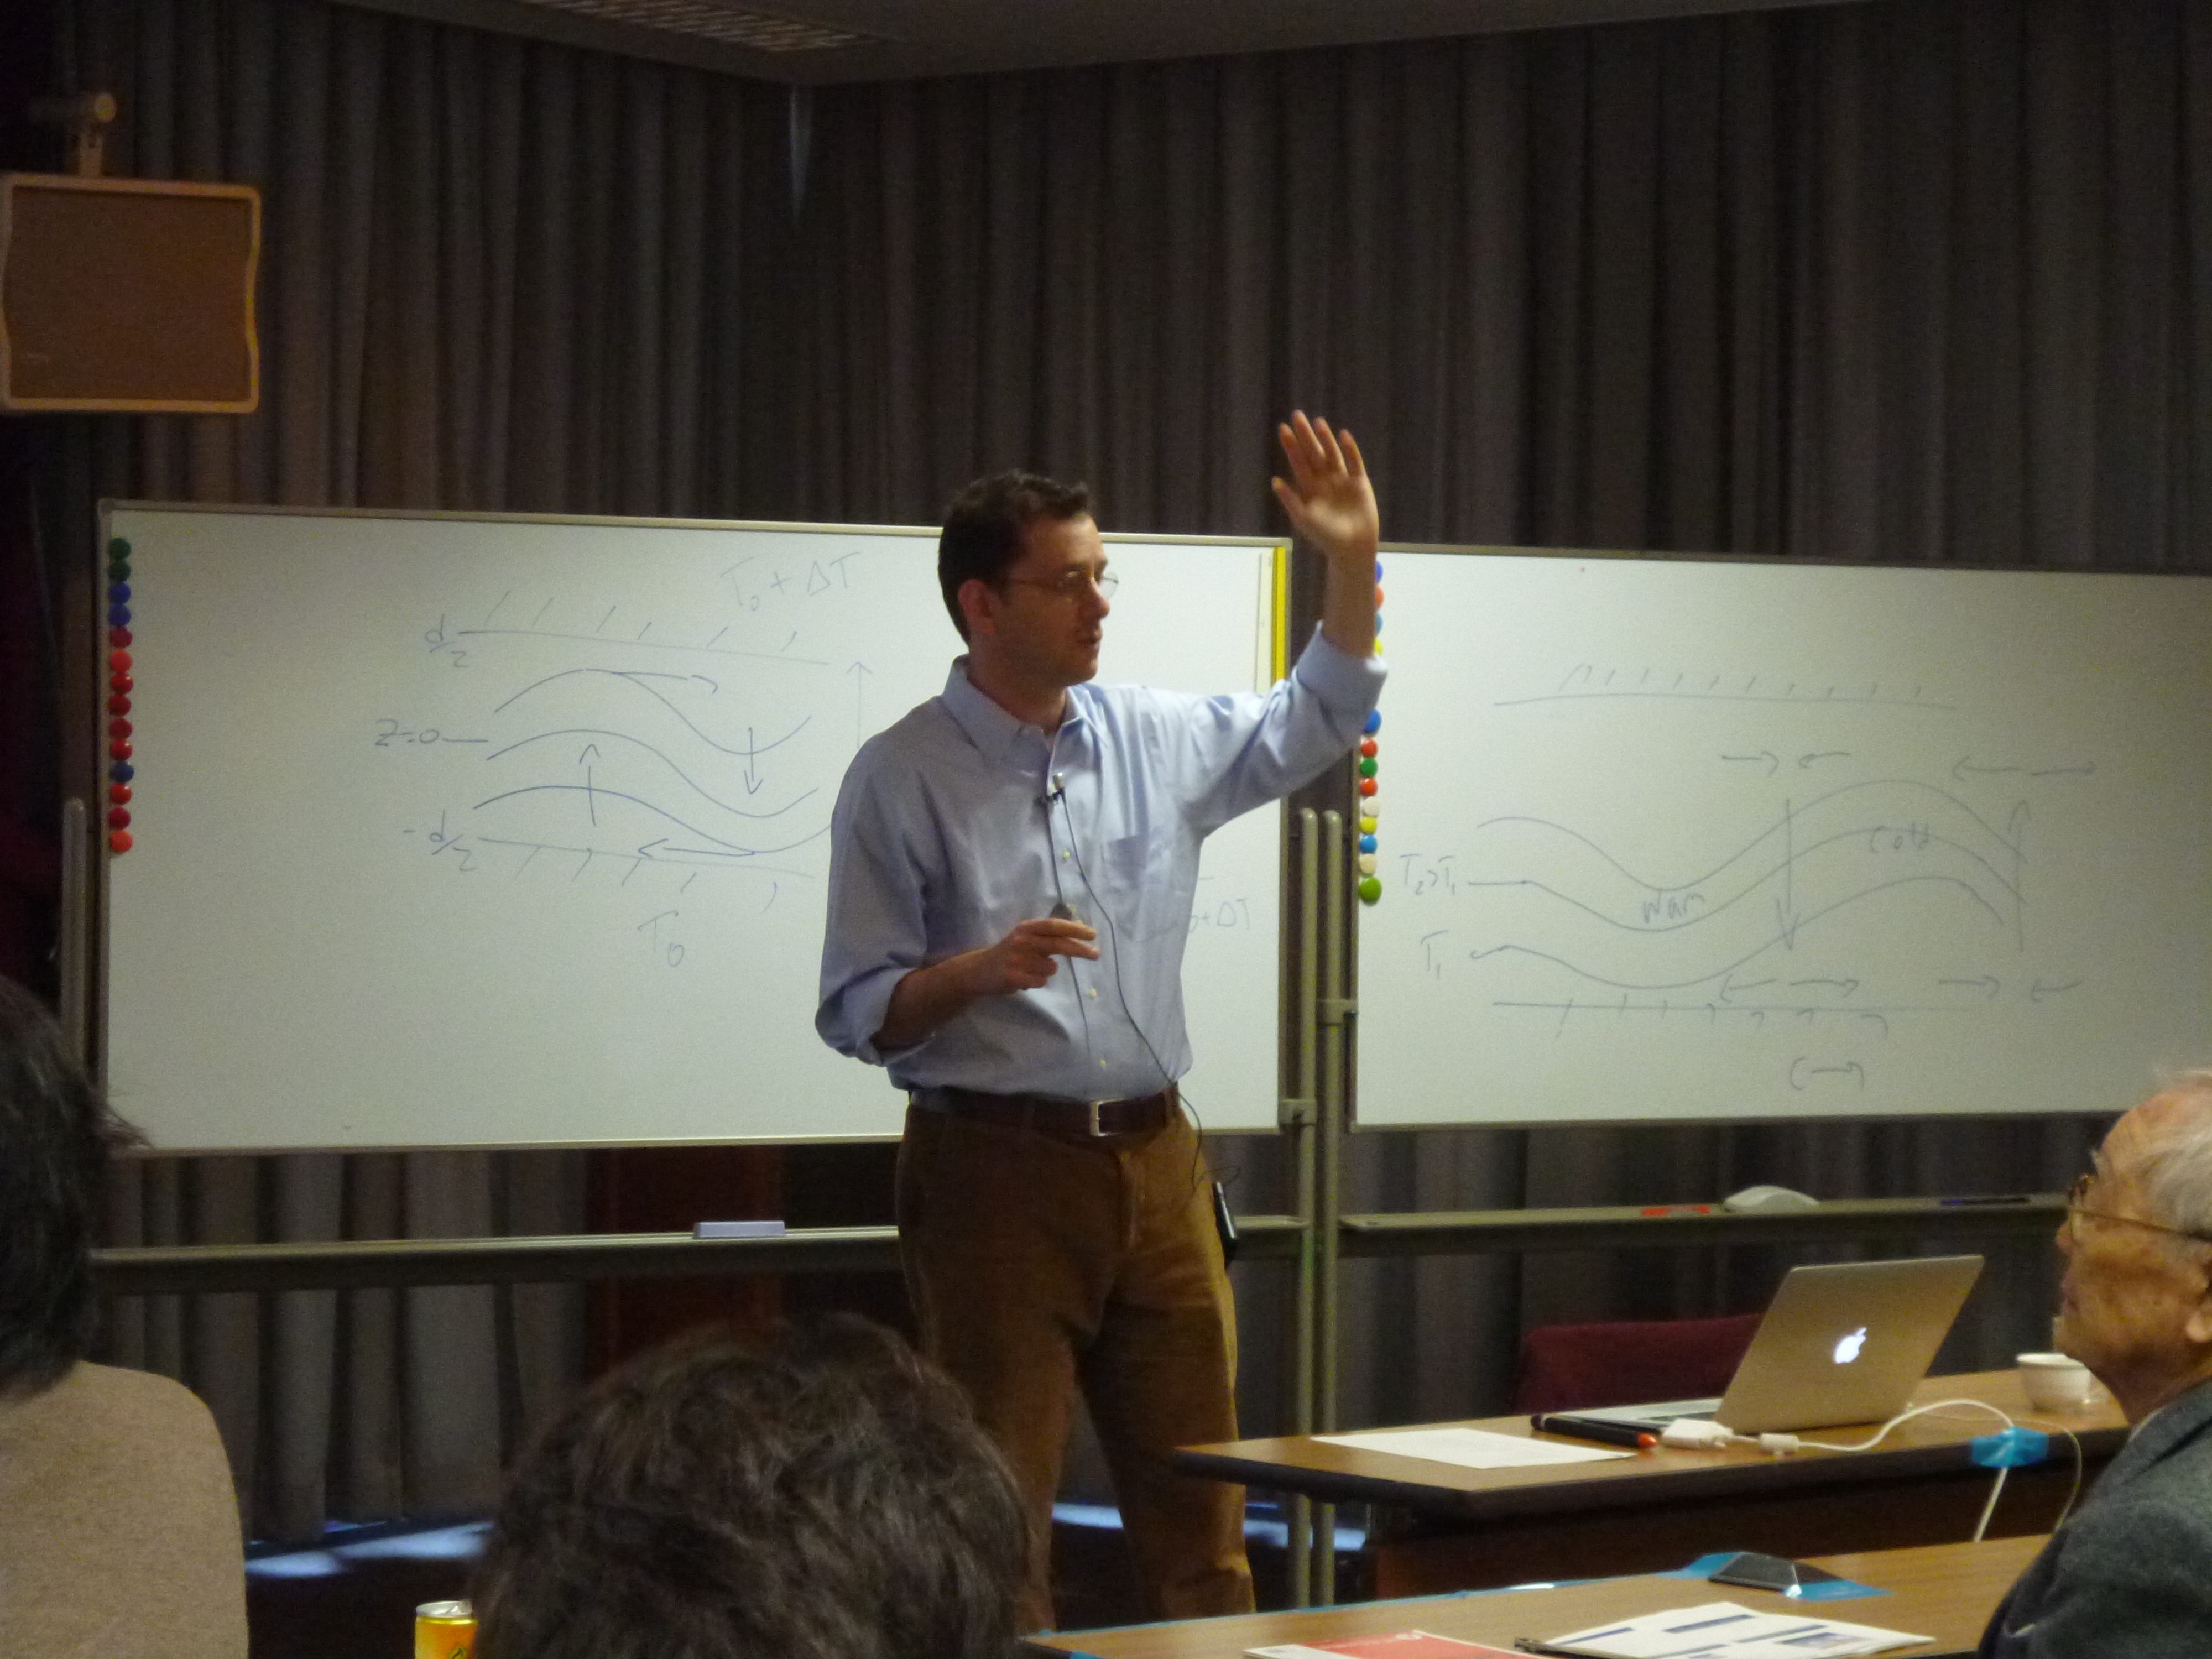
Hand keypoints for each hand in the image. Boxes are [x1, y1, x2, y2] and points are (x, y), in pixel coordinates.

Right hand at [970, 916, 1099, 992]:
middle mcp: (1021, 940)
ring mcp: (1016, 959)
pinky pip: (1041, 981)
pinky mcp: (1013, 977)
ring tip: (1033, 970)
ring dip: (1048, 971)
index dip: (1075, 928)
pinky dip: (1038, 981)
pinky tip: (1025, 978)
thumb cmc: (1009, 952)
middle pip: (1058, 944)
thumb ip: (1047, 935)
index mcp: (1026, 927)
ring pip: (1051, 968)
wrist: (979, 971)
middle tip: (1096, 954)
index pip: (1054, 925)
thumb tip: (1078, 931)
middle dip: (1080, 949)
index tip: (1093, 935)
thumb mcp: (1025, 937)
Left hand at [1271, 411, 1377, 567]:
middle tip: (1297, 415)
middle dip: (1305, 435)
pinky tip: (1343, 436)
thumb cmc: (1325, 537)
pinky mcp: (1360, 483)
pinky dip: (1349, 450)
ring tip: (1318, 422)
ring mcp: (1342, 480)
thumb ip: (1290, 500)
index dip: (1291, 445)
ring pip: (1332, 454)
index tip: (1283, 428)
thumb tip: (1274, 480)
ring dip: (1325, 439)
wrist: (1352, 548)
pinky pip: (1354, 462)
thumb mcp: (1304, 519)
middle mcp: (1325, 480)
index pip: (1298, 462)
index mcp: (1309, 488)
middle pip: (1313, 453)